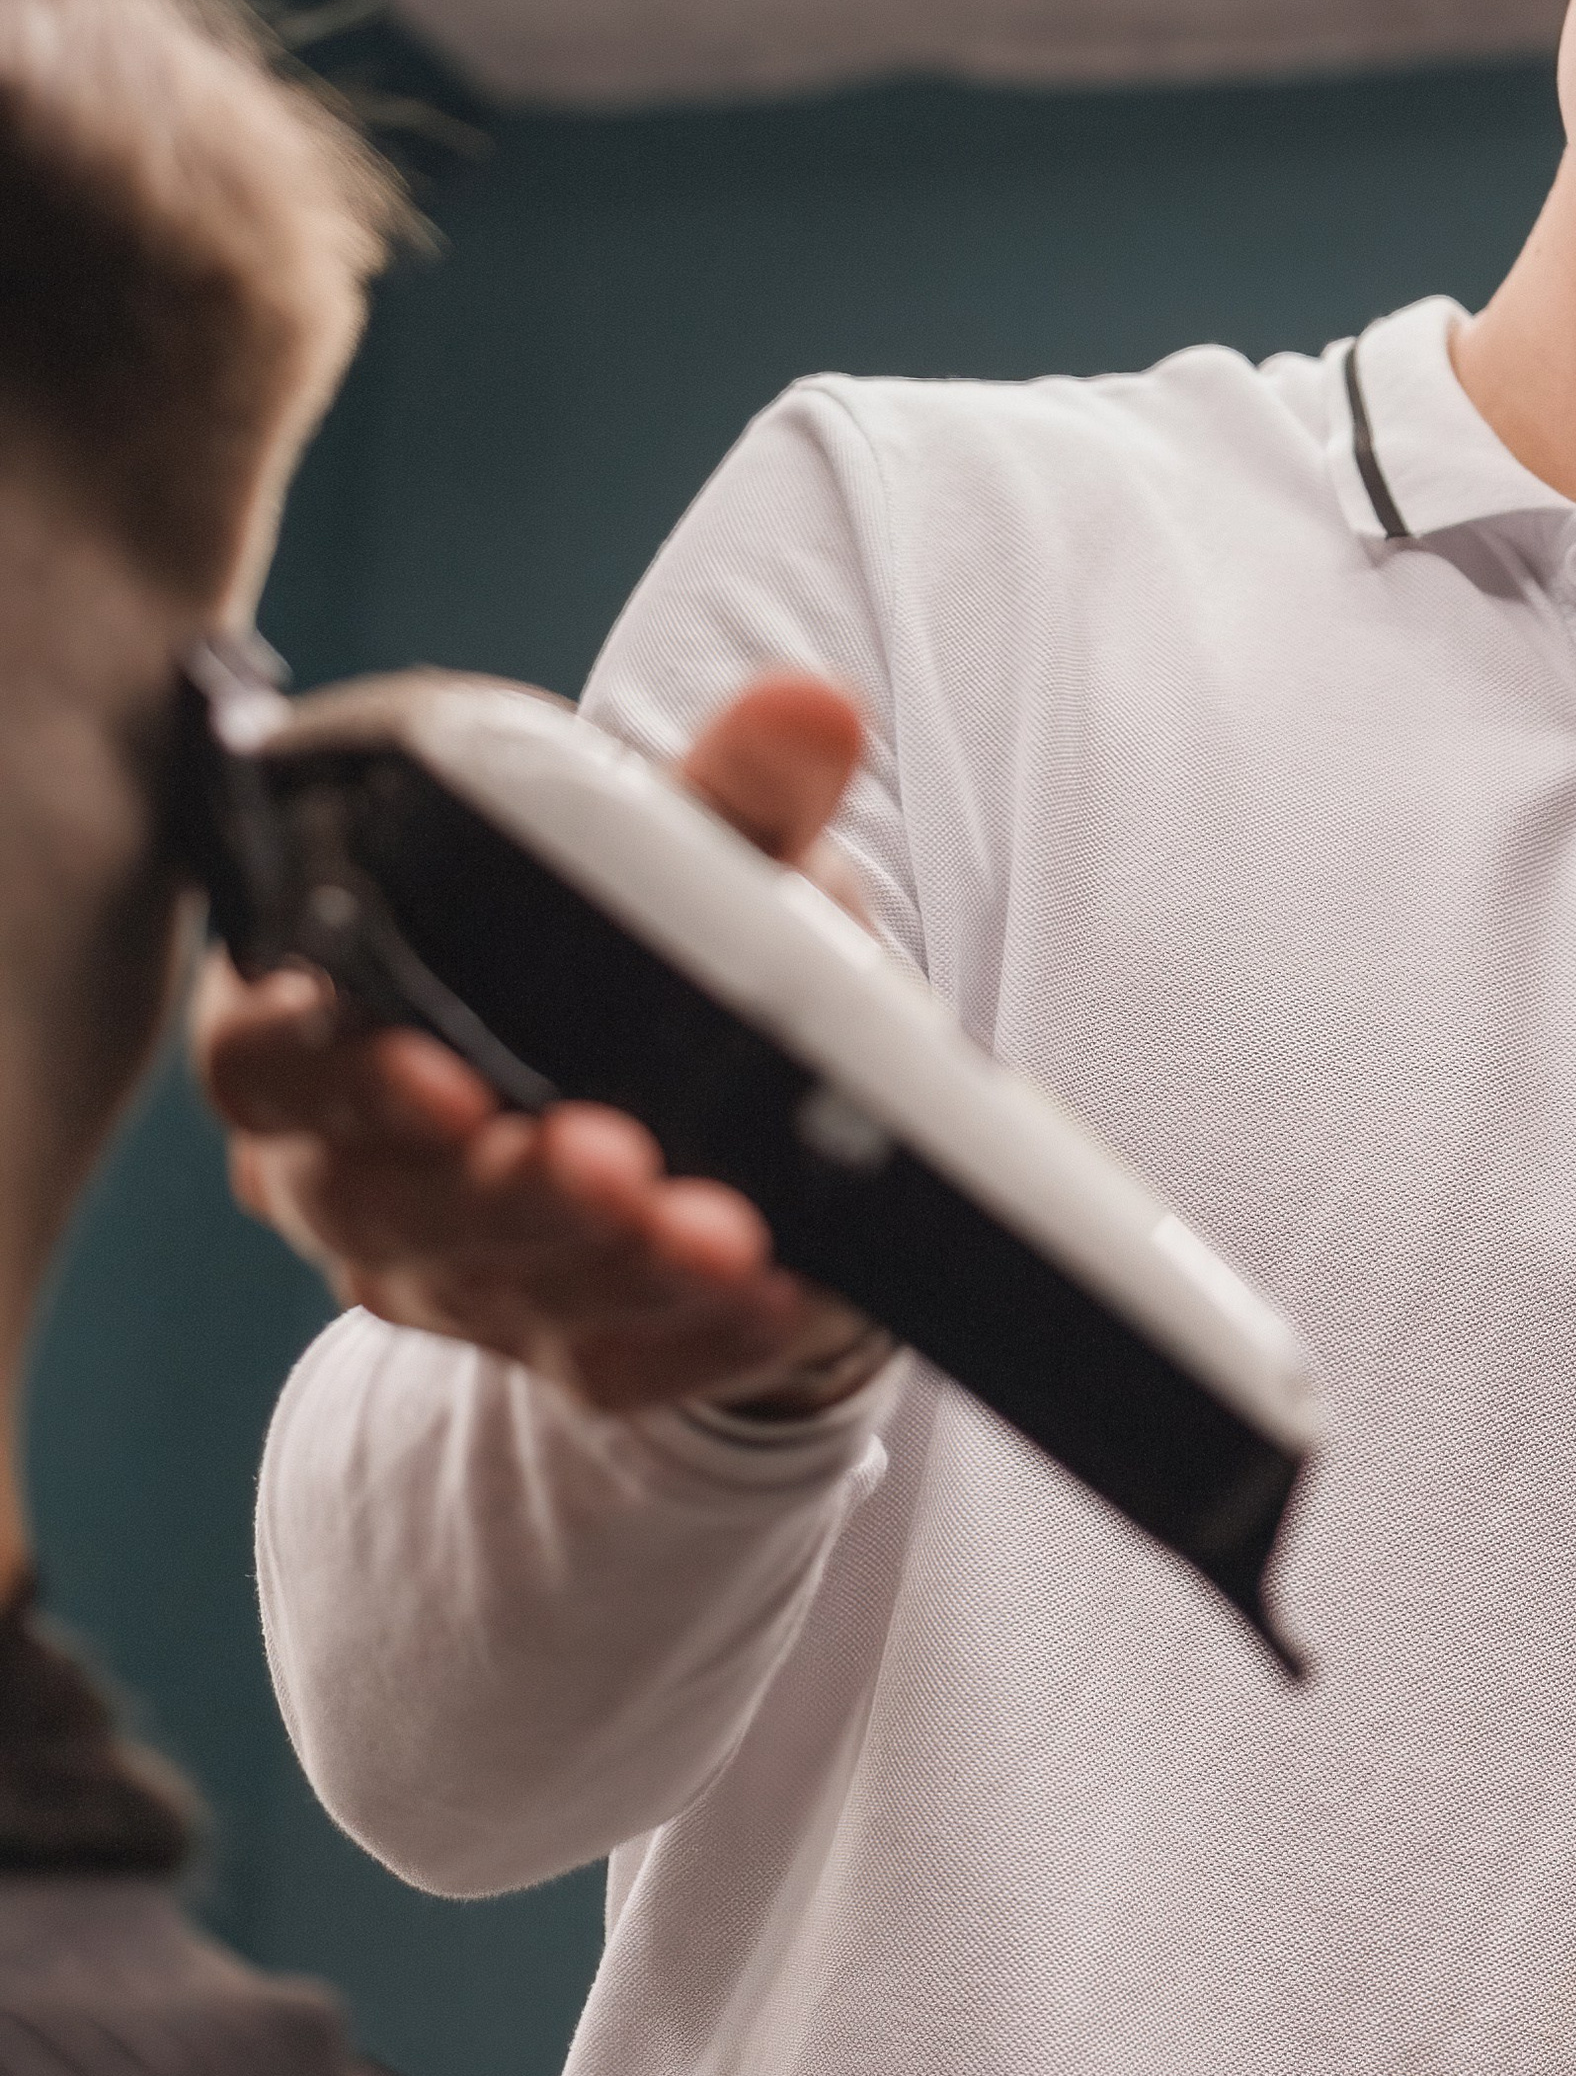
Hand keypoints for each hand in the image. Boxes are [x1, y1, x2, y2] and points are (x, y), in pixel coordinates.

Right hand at [193, 675, 899, 1420]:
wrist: (729, 1057)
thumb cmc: (646, 925)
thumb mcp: (685, 840)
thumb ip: (731, 783)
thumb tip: (813, 708)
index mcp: (325, 1009)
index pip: (262, 1060)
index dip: (328, 1073)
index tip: (434, 1071)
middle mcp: (348, 1158)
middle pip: (374, 1201)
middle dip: (498, 1190)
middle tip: (610, 1160)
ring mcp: (442, 1265)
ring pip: (488, 1292)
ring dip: (607, 1268)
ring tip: (716, 1231)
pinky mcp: (551, 1338)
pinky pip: (606, 1368)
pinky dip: (695, 1338)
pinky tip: (775, 1295)